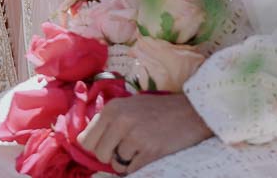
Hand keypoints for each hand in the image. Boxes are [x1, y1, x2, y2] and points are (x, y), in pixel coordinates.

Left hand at [77, 92, 211, 173]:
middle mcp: (120, 120)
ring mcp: (134, 136)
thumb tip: (83, 140)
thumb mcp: (130, 105)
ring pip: (114, 164)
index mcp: (112, 108)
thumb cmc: (160, 109)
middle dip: (110, 156)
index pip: (86, 139)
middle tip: (127, 148)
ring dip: (125, 162)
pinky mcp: (149, 151)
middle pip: (98, 154)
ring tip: (140, 149)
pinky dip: (137, 166)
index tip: (109, 145)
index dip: (96, 146)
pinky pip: (131, 170)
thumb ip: (108, 120)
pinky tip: (149, 153)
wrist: (193, 111)